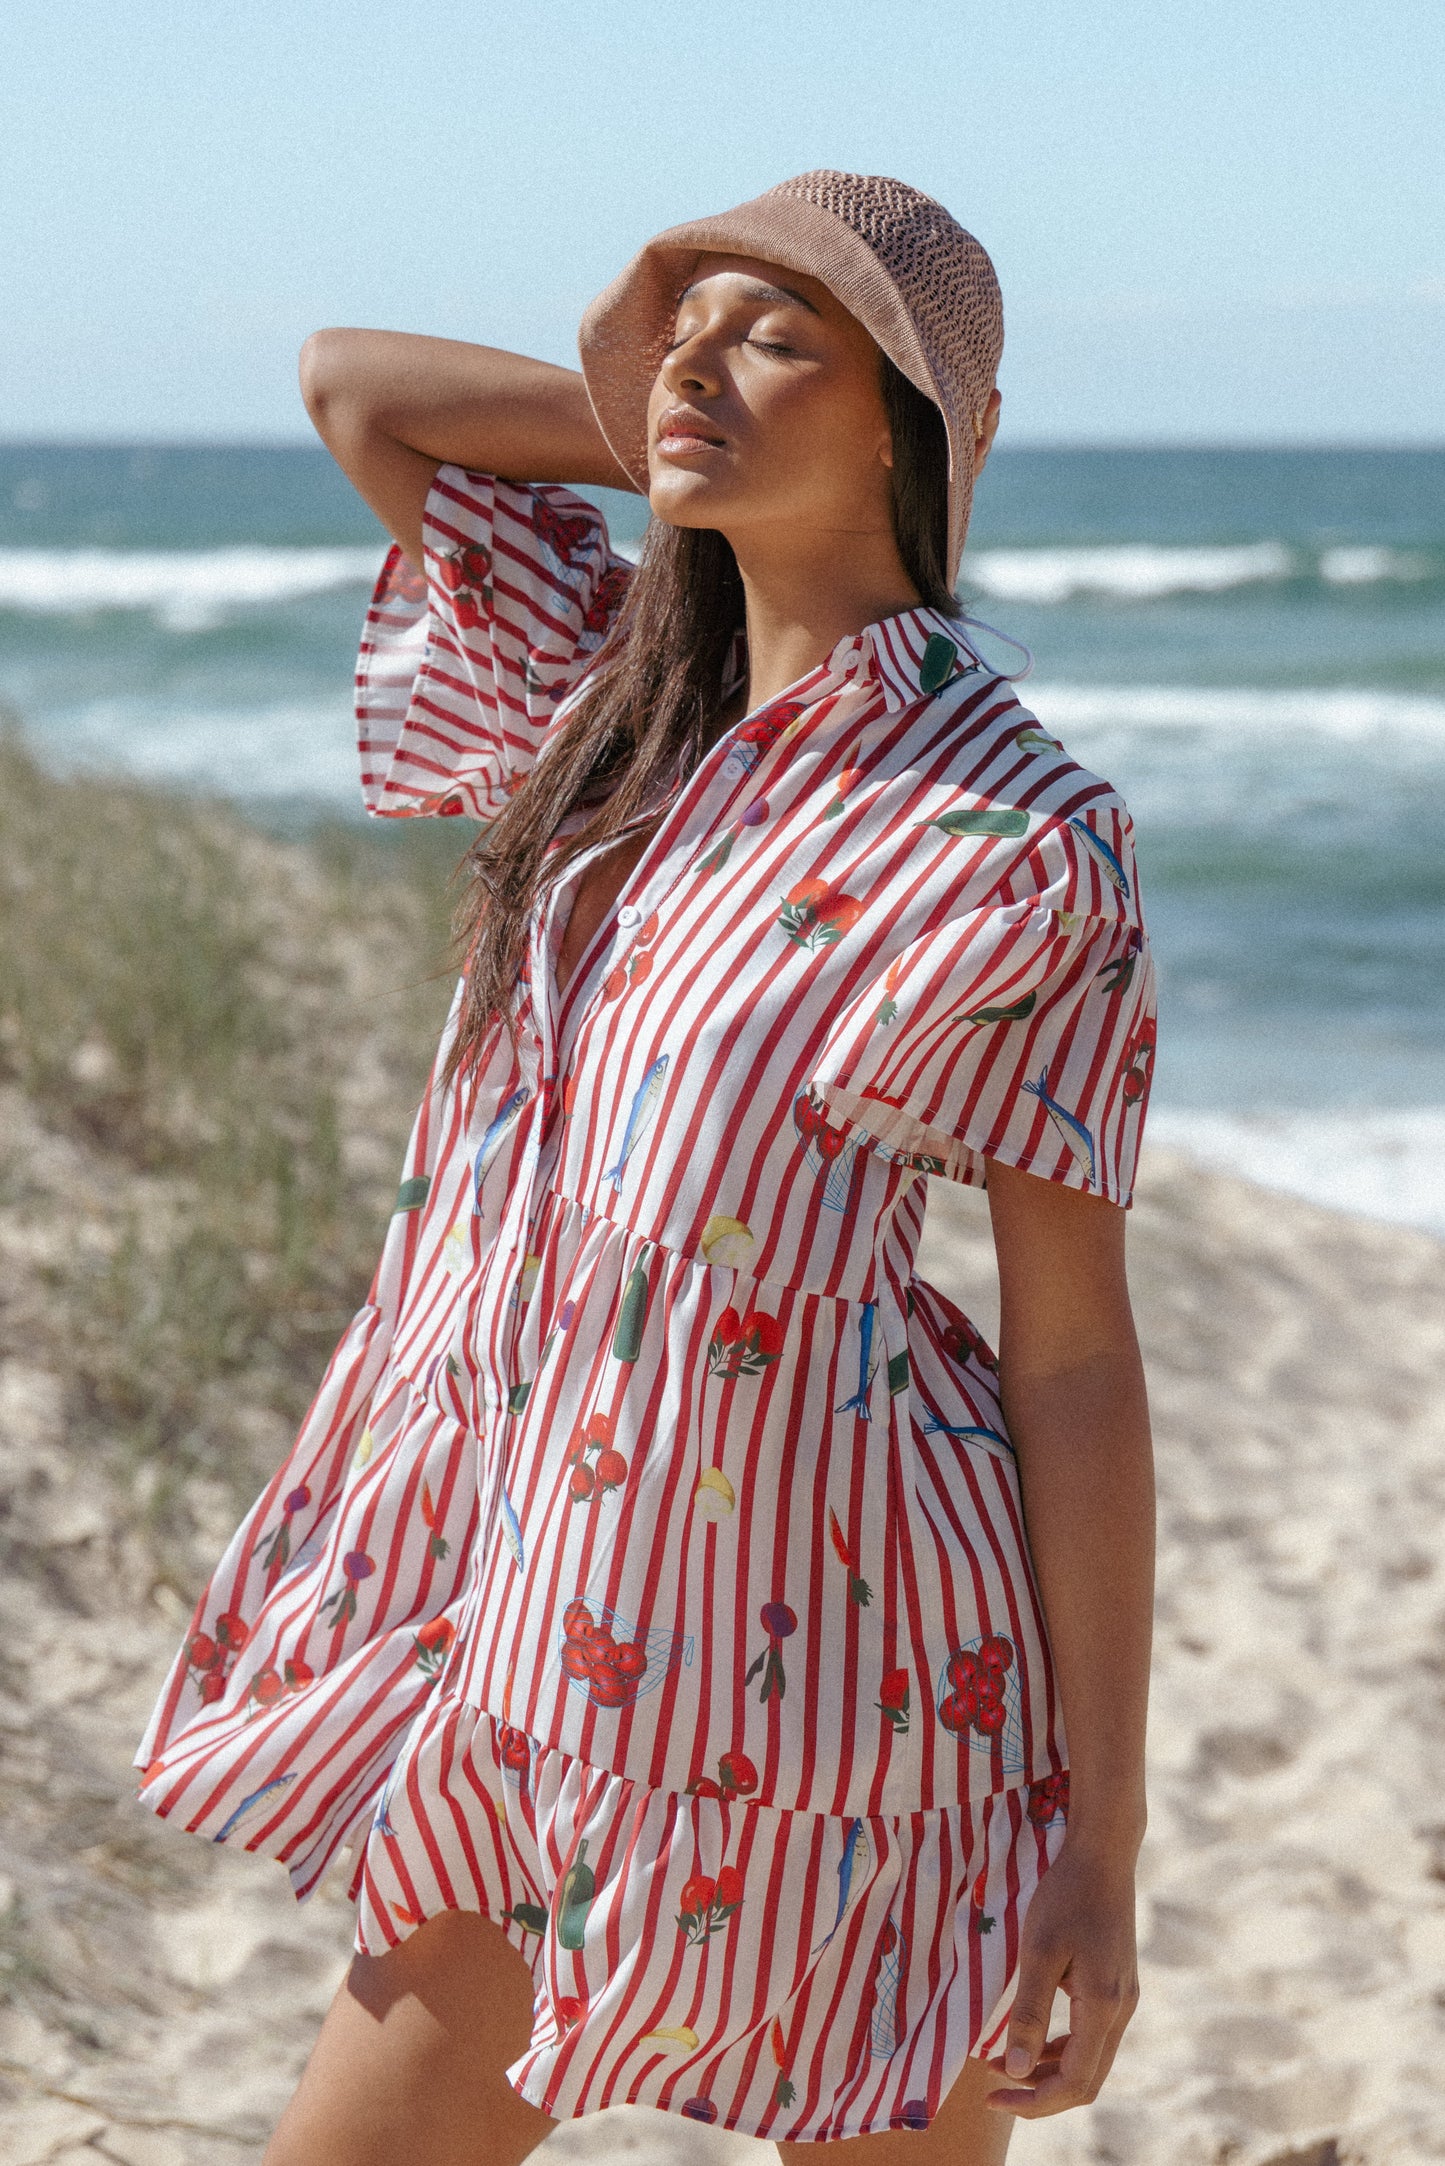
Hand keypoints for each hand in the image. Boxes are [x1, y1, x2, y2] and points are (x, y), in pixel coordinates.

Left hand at [983, 1838, 1139, 2118]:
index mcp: (1104, 2006)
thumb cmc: (1066, 1895)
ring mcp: (1123, 1998)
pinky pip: (1093, 2036)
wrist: (1102, 1854)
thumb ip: (1029, 2012)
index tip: (991, 2096)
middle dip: (1039, 2093)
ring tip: (1002, 2065)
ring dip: (1049, 2071)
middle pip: (1087, 2081)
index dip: (1033, 2101)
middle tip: (992, 2091)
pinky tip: (1032, 2038)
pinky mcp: (1118, 1986)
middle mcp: (1121, 2010)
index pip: (1075, 2082)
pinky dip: (1062, 2047)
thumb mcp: (1039, 1951)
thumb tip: (1014, 2071)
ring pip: (1092, 2061)